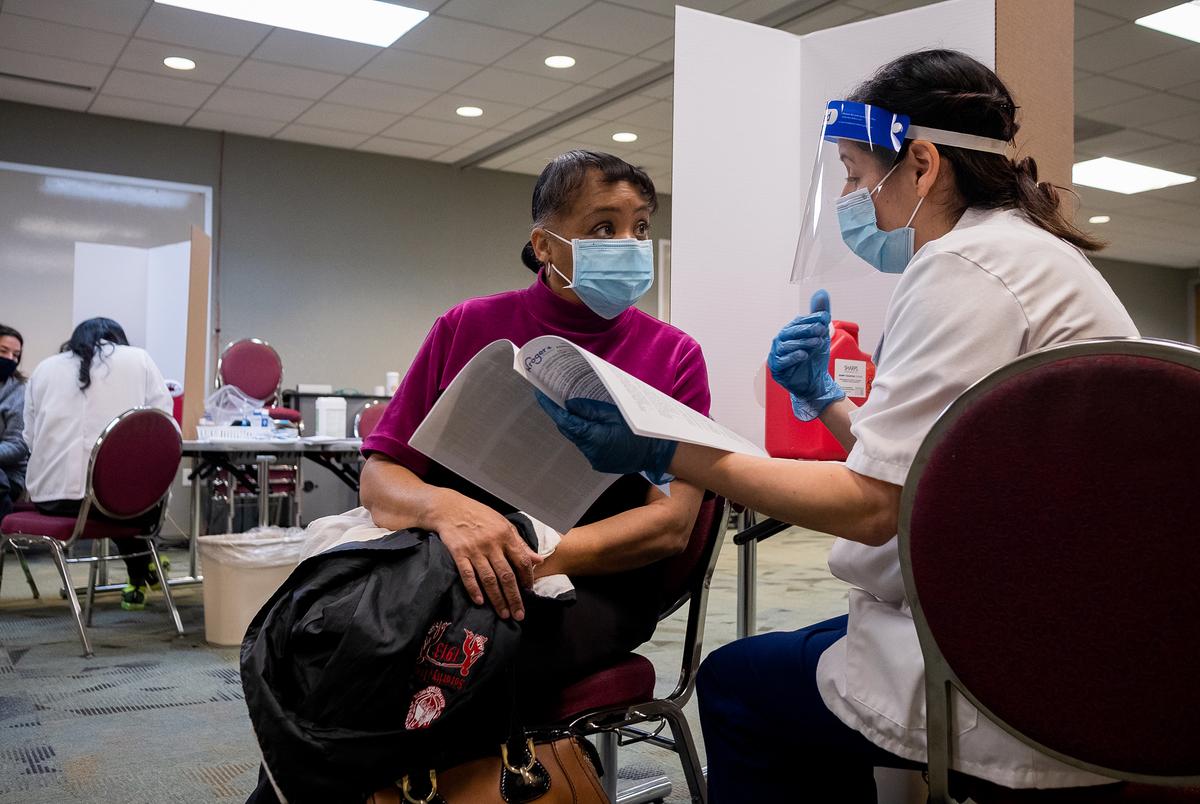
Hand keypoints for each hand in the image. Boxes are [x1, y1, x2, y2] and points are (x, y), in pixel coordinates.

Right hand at [428, 490, 540, 619]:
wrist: (450, 508)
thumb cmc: (480, 516)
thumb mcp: (503, 524)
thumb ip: (520, 543)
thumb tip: (538, 560)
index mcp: (506, 535)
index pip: (521, 561)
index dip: (527, 578)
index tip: (529, 592)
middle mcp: (492, 544)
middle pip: (506, 575)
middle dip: (514, 597)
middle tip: (519, 614)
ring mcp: (474, 550)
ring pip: (489, 579)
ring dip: (497, 599)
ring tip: (504, 614)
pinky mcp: (458, 553)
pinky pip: (468, 575)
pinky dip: (474, 589)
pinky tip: (480, 602)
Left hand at [535, 393, 677, 482]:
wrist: (656, 452)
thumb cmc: (639, 431)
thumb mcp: (615, 413)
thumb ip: (590, 410)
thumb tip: (570, 405)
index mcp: (593, 437)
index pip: (565, 421)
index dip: (551, 408)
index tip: (540, 395)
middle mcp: (590, 452)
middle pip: (570, 430)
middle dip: (563, 415)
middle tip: (554, 397)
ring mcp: (595, 459)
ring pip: (578, 438)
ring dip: (576, 425)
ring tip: (575, 409)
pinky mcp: (599, 463)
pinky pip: (587, 446)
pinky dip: (586, 435)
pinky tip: (591, 425)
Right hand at [768, 289, 844, 420]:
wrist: (814, 382)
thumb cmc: (814, 358)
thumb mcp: (821, 335)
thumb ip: (820, 314)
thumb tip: (821, 293)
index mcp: (790, 331)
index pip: (798, 321)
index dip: (811, 319)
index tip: (824, 318)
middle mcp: (781, 341)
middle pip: (790, 332)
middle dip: (806, 330)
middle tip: (821, 329)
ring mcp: (777, 354)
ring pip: (786, 346)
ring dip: (802, 343)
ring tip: (816, 343)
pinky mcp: (776, 368)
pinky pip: (781, 361)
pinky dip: (792, 357)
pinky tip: (803, 355)